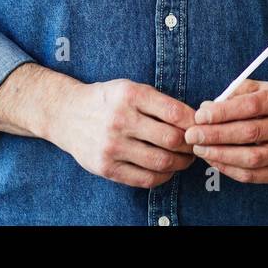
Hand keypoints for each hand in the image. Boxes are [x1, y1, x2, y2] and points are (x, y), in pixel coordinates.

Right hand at [49, 78, 196, 188]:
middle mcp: (121, 120)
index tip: (201, 126)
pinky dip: (163, 177)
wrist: (66, 114)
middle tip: (196, 145)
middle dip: (191, 145)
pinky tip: (167, 170)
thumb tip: (196, 121)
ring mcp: (112, 146)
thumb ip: (160, 103)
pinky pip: (144, 179)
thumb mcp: (131, 88)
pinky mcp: (106, 167)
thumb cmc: (107, 100)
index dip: (194, 122)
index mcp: (131, 95)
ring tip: (185, 159)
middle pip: (171, 139)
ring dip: (181, 163)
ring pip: (161, 161)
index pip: (175, 112)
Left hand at [184, 79, 267, 182]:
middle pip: (250, 133)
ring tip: (200, 149)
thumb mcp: (256, 88)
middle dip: (216, 135)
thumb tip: (205, 110)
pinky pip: (254, 176)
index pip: (252, 106)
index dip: (223, 112)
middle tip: (192, 136)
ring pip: (252, 158)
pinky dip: (230, 170)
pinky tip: (214, 161)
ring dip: (221, 155)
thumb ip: (231, 96)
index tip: (200, 116)